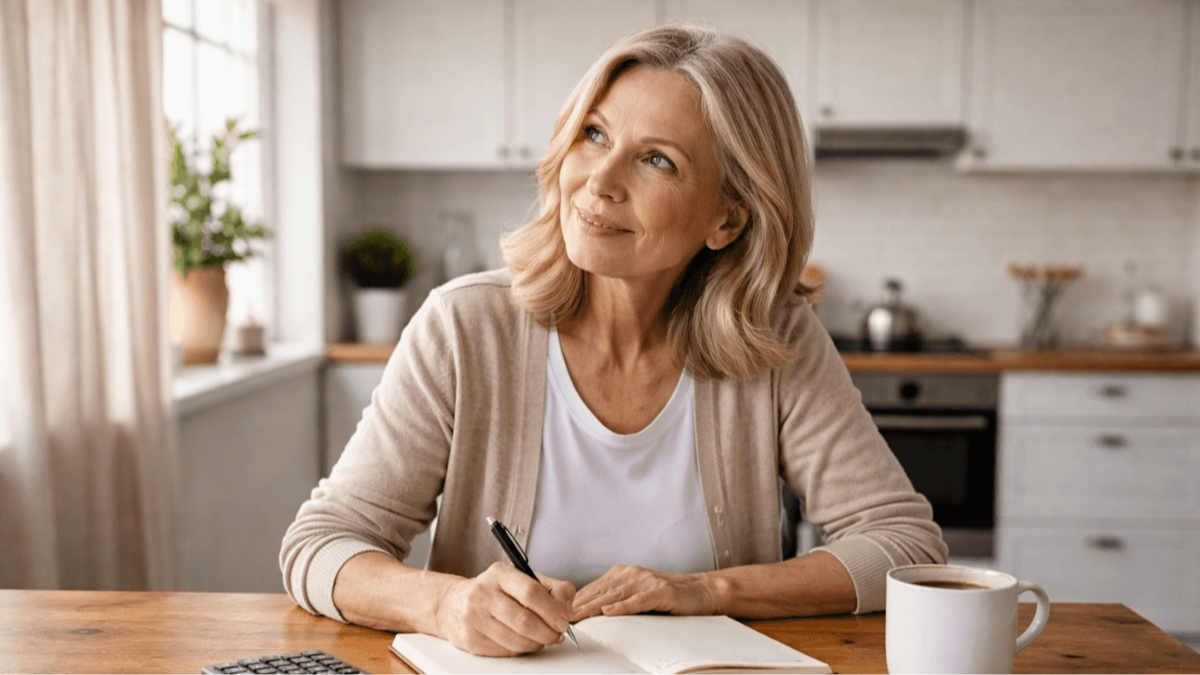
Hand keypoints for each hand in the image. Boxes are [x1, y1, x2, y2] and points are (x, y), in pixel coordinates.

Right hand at [433, 562, 575, 656]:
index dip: (552, 610)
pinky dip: (521, 649)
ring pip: (516, 639)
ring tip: (543, 639)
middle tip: (557, 635)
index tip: (564, 621)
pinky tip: (524, 642)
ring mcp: (474, 617)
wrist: (452, 604)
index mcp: (500, 573)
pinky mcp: (470, 639)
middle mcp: (483, 593)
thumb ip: (552, 589)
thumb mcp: (522, 579)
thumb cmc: (494, 591)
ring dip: (537, 643)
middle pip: (524, 620)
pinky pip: (505, 651)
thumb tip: (568, 608)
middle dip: (548, 632)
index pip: (531, 592)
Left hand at [570, 565, 718, 620]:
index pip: (592, 589)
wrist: (701, 590)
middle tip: (558, 616)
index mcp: (622, 574)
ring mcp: (646, 581)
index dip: (574, 601)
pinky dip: (622, 606)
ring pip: (614, 595)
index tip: (556, 612)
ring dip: (592, 607)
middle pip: (599, 592)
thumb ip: (616, 600)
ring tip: (575, 617)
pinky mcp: (661, 592)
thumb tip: (590, 614)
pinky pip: (638, 600)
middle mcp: (631, 574)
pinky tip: (609, 612)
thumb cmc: (668, 596)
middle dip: (577, 606)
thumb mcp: (637, 596)